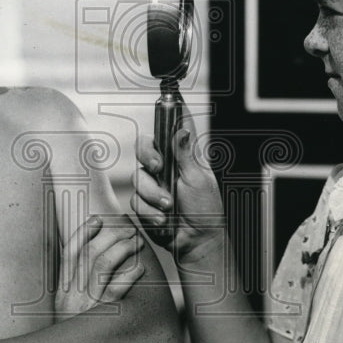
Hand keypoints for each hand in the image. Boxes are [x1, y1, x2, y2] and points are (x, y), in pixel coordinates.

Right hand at [54, 215, 145, 315]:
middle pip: (89, 252)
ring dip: (123, 247)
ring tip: (137, 242)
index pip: (69, 252)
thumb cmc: (79, 333)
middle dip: (111, 235)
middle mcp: (71, 295)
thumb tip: (96, 261)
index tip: (98, 219)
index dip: (83, 232)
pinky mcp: (103, 315)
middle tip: (129, 230)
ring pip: (103, 263)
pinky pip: (117, 287)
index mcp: (62, 291)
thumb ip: (78, 289)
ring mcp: (86, 305)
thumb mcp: (69, 312)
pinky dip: (130, 273)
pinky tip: (140, 267)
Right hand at [131, 121, 226, 263]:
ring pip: (138, 177)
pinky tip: (165, 219)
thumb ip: (186, 155)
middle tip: (158, 166)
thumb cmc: (205, 210)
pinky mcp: (144, 203)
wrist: (197, 242)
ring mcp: (153, 185)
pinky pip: (136, 202)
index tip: (167, 100)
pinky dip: (151, 212)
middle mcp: (165, 166)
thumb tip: (181, 130)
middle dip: (148, 155)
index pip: (171, 128)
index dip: (167, 113)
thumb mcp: (198, 180)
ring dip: (154, 194)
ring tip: (170, 206)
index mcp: (181, 156)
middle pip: (143, 147)